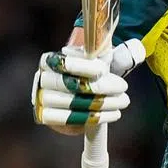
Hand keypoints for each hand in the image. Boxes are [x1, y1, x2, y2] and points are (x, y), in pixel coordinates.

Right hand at [31, 40, 145, 135]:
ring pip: (72, 104)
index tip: (103, 70)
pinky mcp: (47, 117)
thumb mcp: (95, 58)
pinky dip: (93, 118)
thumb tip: (125, 47)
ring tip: (122, 101)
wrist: (78, 92)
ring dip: (102, 104)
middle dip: (100, 87)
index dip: (82, 66)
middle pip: (70, 85)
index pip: (63, 63)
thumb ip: (105, 51)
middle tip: (123, 87)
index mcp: (49, 60)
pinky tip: (112, 114)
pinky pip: (69, 120)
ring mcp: (42, 100)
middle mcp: (41, 79)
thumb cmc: (90, 71)